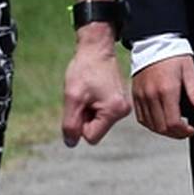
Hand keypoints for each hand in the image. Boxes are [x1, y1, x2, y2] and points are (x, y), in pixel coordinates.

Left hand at [61, 31, 131, 145]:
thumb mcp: (72, 97)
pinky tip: (92, 92)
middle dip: (84, 117)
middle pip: (94, 130)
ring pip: (96, 123)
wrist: (96, 50)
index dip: (79, 123)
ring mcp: (122, 108)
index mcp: (114, 111)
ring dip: (87, 111)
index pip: (90, 137)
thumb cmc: (84, 70)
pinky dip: (92, 106)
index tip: (80, 104)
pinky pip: (100, 114)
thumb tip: (71, 143)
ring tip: (88, 92)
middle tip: (83, 96)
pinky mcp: (118, 103)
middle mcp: (123, 112)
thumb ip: (70, 123)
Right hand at [132, 55, 193, 138]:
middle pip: (162, 127)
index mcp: (167, 90)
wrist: (154, 43)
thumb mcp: (189, 71)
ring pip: (151, 125)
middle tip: (185, 130)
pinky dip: (152, 124)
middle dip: (175, 134)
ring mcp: (141, 96)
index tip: (192, 129)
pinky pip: (141, 118)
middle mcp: (151, 96)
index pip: (173, 122)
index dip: (183, 131)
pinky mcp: (136, 95)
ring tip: (175, 127)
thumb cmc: (175, 56)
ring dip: (164, 131)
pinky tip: (161, 121)